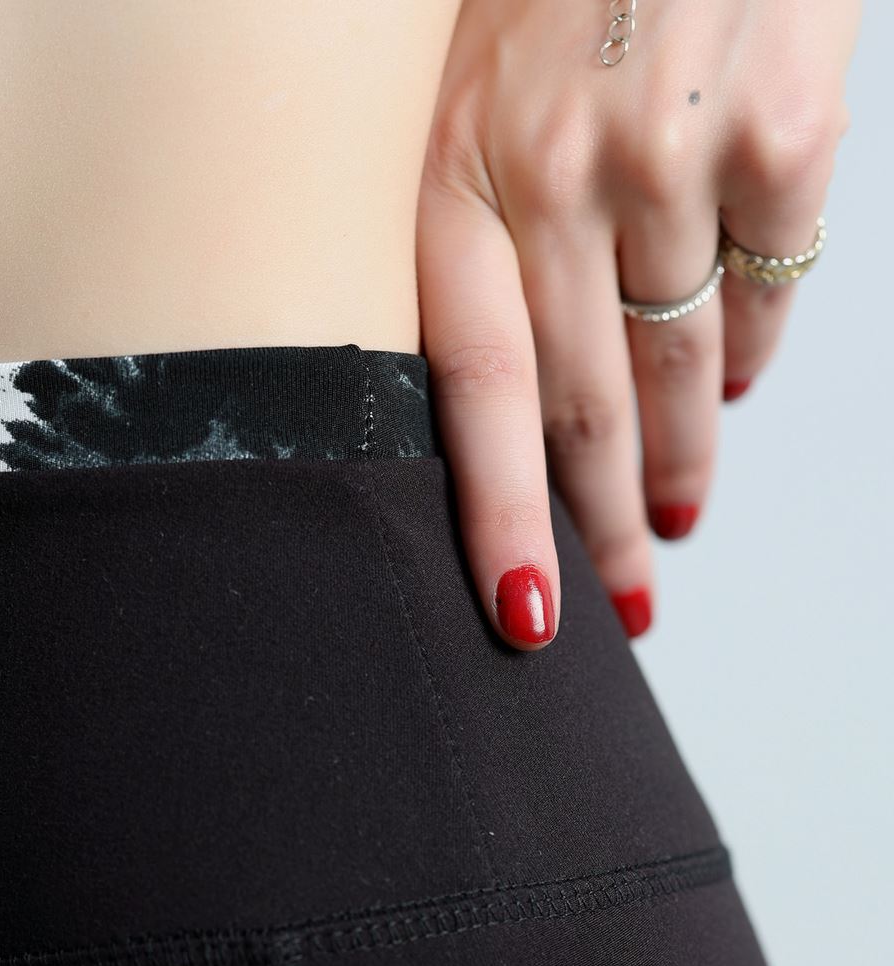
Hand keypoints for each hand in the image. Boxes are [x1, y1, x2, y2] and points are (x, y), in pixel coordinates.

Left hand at [416, 0, 860, 648]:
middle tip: (627, 596)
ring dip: (683, 455)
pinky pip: (769, 297)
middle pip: (582, 405)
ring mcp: (673, 155)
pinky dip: (756, 353)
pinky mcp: (780, 137)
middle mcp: (555, 172)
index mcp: (455, 166)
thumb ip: (472, 222)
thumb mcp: (464, 83)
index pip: (472, 386)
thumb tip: (513, 396)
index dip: (499, 513)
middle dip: (603, 524)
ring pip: (682, 367)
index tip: (526, 612)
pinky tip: (740, 379)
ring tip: (677, 507)